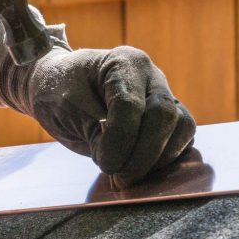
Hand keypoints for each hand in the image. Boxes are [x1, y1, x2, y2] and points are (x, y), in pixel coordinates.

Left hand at [0, 46, 195, 186]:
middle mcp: (150, 76)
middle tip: (119, 177)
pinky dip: (164, 159)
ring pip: (183, 127)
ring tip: (127, 175)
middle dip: (143, 154)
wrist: (55, 87)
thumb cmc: (56, 91)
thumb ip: (96, 132)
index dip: (120, 140)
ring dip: (158, 159)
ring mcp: (163, 95)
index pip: (131, 105)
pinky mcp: (167, 118)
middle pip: (165, 115)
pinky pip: (181, 139)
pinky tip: (139, 170)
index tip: (103, 164)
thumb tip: (123, 162)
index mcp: (124, 62)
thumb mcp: (67, 109)